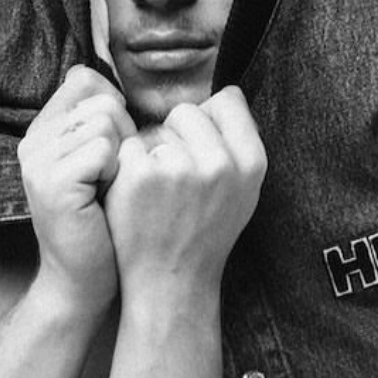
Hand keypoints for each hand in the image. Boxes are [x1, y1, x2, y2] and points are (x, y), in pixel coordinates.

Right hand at [17, 66, 135, 313]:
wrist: (83, 282)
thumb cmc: (104, 225)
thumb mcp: (100, 166)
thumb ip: (102, 126)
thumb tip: (119, 89)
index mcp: (42, 132)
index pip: (85, 79)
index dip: (115, 110)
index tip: (113, 153)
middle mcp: (33, 141)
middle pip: (102, 99)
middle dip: (124, 136)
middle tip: (113, 180)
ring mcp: (39, 160)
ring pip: (106, 120)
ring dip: (123, 156)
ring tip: (109, 190)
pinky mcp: (53, 181)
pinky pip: (104, 148)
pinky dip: (118, 173)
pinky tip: (106, 200)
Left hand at [104, 87, 266, 295]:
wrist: (170, 282)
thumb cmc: (203, 236)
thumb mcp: (242, 193)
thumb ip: (237, 145)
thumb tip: (223, 95)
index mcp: (251, 163)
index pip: (228, 100)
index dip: (209, 120)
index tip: (200, 149)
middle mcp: (220, 163)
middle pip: (188, 111)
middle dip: (176, 136)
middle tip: (175, 181)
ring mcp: (179, 168)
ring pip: (155, 128)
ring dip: (151, 152)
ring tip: (158, 193)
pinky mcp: (141, 175)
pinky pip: (128, 145)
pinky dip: (126, 167)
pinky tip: (136, 198)